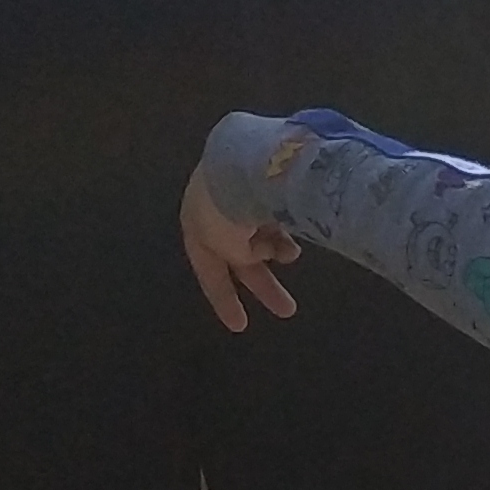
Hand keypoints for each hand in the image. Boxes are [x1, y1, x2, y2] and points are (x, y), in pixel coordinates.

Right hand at [181, 171, 299, 331]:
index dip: (224, 301)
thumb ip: (239, 258)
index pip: (210, 275)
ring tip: (291, 254)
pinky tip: (294, 230)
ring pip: (262, 237)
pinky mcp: (262, 181)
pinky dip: (283, 228)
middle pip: (240, 259)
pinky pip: (275, 215)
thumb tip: (258, 255)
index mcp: (195, 231)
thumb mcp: (224, 247)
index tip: (240, 327)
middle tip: (287, 310)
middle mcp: (214, 214)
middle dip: (264, 286)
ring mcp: (238, 195)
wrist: (239, 162)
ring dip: (276, 251)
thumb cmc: (225, 211)